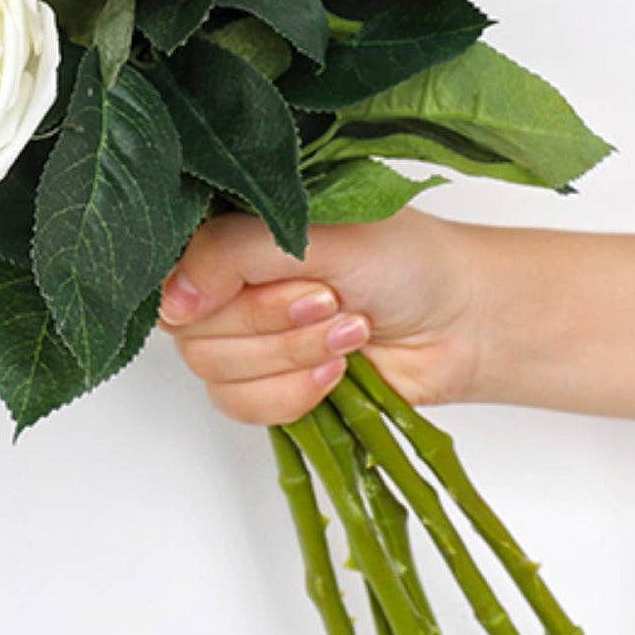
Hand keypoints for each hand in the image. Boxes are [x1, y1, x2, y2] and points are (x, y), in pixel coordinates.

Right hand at [159, 206, 486, 424]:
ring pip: (214, 370)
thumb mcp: (317, 235)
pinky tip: (337, 373)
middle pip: (189, 328)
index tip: (253, 288)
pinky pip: (239, 407)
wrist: (464, 320)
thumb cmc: (403, 258)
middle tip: (328, 300)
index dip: (204, 288)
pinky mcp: (267, 384)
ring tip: (348, 330)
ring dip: (289, 357)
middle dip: (267, 323)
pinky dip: (291, 394)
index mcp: (228, 226)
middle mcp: (224, 281)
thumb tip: (173, 299)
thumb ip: (235, 253)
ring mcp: (243, 336)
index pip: (169, 264)